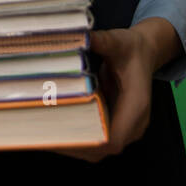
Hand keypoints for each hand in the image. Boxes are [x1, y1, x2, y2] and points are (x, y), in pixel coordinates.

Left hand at [53, 26, 156, 162]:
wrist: (144, 53)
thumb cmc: (131, 49)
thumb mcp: (118, 41)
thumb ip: (101, 41)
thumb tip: (79, 36)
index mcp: (137, 106)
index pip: (113, 139)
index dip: (87, 142)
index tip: (59, 134)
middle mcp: (133, 124)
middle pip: (101, 149)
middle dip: (71, 144)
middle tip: (41, 133)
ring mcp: (125, 128)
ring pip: (97, 149)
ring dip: (71, 144)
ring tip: (42, 132)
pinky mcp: (116, 126)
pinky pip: (96, 139)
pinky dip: (76, 137)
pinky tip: (54, 126)